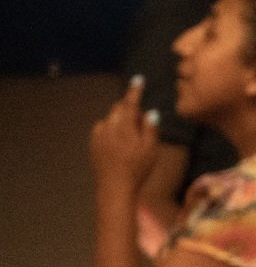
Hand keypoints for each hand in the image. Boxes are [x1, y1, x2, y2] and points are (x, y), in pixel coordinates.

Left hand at [90, 76, 160, 197]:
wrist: (115, 186)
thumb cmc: (138, 168)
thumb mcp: (151, 149)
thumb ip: (150, 129)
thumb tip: (150, 112)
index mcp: (125, 127)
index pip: (130, 103)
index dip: (135, 91)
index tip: (138, 80)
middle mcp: (109, 126)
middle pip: (119, 108)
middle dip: (130, 108)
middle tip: (142, 122)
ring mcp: (98, 135)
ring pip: (111, 118)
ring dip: (120, 119)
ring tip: (130, 135)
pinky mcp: (93, 143)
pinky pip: (103, 128)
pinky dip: (111, 128)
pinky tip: (118, 141)